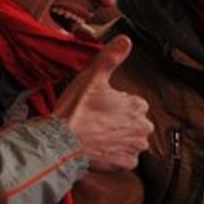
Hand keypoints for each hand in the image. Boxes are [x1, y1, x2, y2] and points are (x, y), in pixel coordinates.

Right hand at [53, 35, 151, 172]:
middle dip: (119, 122)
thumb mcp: (91, 78)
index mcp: (137, 106)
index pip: (133, 103)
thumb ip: (110, 58)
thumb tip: (125, 40)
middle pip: (134, 122)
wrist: (61, 142)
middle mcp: (142, 128)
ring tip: (96, 134)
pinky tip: (99, 148)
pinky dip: (113, 154)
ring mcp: (134, 148)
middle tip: (95, 120)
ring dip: (117, 138)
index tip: (98, 106)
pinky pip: (124, 158)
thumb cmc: (76, 110)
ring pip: (130, 140)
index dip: (114, 104)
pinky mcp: (125, 164)